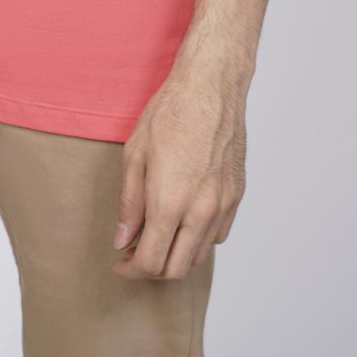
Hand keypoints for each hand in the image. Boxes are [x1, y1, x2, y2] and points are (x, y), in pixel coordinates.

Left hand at [111, 57, 248, 280]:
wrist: (211, 86)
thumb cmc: (170, 112)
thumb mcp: (135, 154)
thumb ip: (129, 203)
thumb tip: (123, 239)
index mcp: (170, 203)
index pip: (151, 262)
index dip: (131, 270)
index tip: (120, 262)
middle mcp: (200, 211)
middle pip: (177, 269)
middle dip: (152, 269)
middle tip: (134, 251)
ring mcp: (223, 204)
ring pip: (200, 255)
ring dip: (176, 254)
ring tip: (157, 233)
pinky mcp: (236, 195)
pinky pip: (218, 234)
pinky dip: (199, 238)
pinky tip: (184, 217)